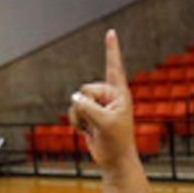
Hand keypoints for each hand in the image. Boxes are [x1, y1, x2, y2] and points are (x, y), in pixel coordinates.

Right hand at [68, 31, 138, 170]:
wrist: (114, 160)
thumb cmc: (116, 141)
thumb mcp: (104, 122)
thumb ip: (88, 106)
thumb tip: (75, 97)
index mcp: (120, 93)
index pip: (114, 66)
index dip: (111, 49)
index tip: (111, 32)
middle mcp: (109, 96)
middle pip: (86, 90)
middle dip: (86, 106)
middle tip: (99, 122)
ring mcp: (98, 106)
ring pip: (76, 101)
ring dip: (80, 117)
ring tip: (94, 129)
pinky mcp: (89, 116)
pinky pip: (73, 112)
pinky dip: (76, 122)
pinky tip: (87, 132)